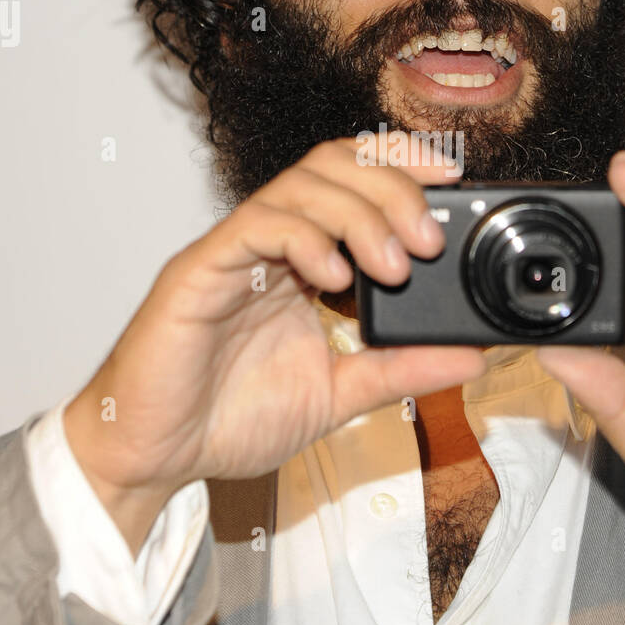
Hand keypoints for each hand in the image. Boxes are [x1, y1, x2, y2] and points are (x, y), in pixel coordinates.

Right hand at [65, 135, 484, 554]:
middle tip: (429, 239)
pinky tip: (332, 278)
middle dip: (392, 187)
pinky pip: (255, 227)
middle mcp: (271, 245)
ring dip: (359, 214)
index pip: (355, 181)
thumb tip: (469, 358)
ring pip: (300, 186)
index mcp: (303, 262)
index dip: (403, 167)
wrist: (155, 457)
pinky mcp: (201, 270)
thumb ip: (400, 371)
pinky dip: (303, 240)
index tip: (453, 184)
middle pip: (334, 166)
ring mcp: (235, 252)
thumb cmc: (227, 418)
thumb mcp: (338, 395)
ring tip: (393, 265)